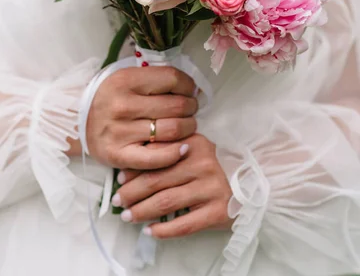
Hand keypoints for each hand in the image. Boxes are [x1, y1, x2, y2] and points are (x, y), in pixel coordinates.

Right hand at [86, 66, 197, 170]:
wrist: (79, 121)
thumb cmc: (113, 97)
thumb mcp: (128, 78)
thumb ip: (157, 79)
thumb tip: (193, 88)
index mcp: (125, 80)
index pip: (172, 78)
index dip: (189, 85)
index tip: (190, 90)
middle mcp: (122, 105)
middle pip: (176, 105)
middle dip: (191, 107)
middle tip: (190, 109)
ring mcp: (119, 131)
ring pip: (172, 130)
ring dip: (188, 127)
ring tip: (186, 125)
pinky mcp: (118, 155)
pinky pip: (156, 158)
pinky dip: (175, 153)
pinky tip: (183, 148)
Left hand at [112, 134, 232, 238]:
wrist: (257, 181)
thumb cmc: (219, 164)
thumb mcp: (197, 148)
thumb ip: (171, 150)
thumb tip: (134, 165)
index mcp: (194, 145)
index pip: (156, 157)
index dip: (134, 170)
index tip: (120, 179)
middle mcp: (202, 165)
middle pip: (156, 181)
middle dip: (131, 192)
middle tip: (118, 201)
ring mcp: (210, 189)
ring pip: (166, 202)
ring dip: (142, 211)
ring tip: (128, 216)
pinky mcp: (218, 212)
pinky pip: (184, 224)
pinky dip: (164, 229)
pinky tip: (151, 231)